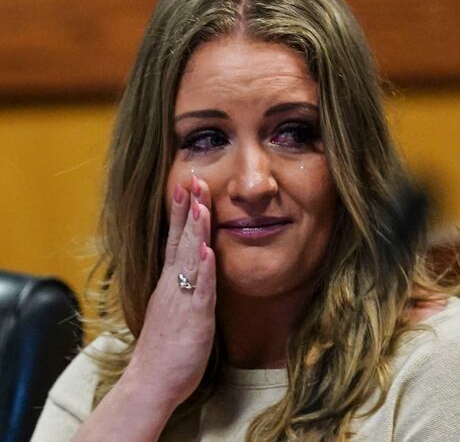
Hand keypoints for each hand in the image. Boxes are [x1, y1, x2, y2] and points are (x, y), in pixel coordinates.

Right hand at [123, 175, 216, 408]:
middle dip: (189, 208)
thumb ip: (183, 285)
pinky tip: (208, 252)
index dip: (181, 211)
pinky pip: (200, 291)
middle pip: (181, 240)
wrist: (150, 383)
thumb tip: (193, 264)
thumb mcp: (174, 308)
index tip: (187, 185)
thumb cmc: (165, 348)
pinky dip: (203, 271)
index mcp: (170, 282)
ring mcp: (182, 300)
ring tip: (201, 204)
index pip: (175, 238)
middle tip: (193, 178)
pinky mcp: (194, 319)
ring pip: (190, 259)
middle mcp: (173, 285)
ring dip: (195, 231)